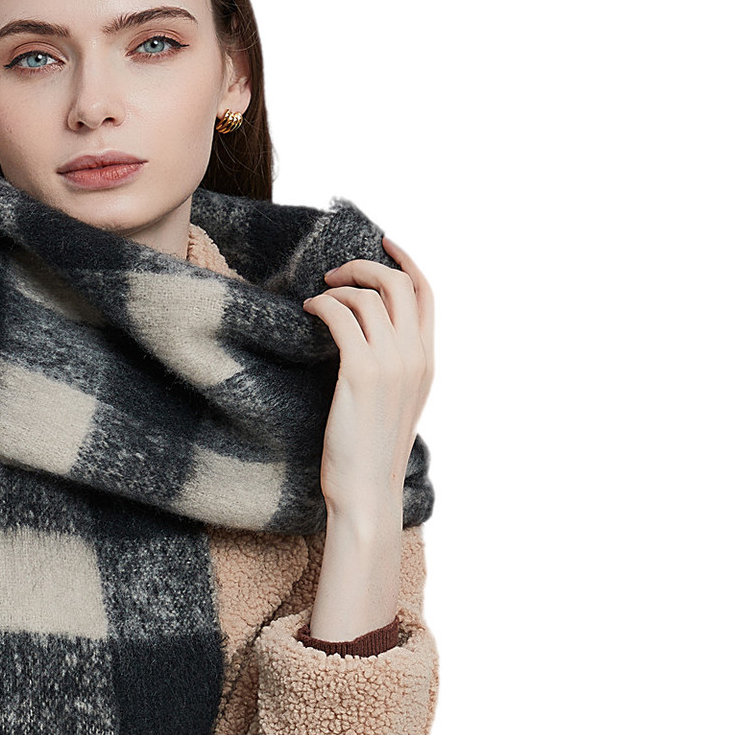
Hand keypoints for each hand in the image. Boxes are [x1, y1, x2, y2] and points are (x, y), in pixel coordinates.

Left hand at [303, 236, 435, 529]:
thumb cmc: (370, 455)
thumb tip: (366, 343)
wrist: (367, 491)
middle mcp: (415, 356)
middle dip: (366, 265)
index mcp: (427, 361)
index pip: (426, 293)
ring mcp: (392, 363)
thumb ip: (392, 370)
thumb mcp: (393, 406)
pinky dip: (323, 305)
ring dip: (339, 287)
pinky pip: (342, 316)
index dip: (405, 260)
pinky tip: (308, 313)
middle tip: (334, 273)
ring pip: (370, 295)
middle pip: (400, 283)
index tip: (382, 243)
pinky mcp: (362, 372)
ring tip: (317, 299)